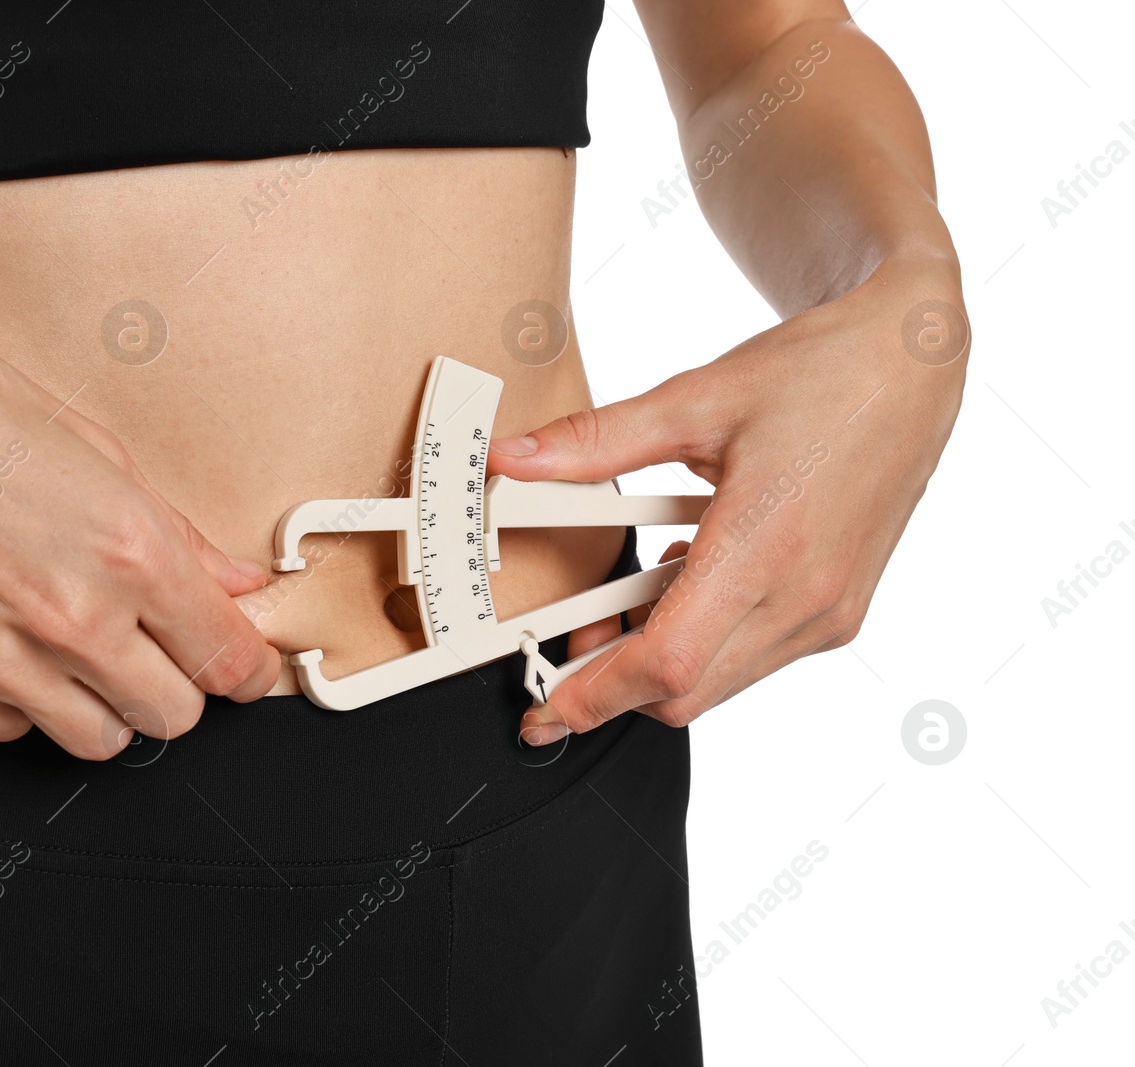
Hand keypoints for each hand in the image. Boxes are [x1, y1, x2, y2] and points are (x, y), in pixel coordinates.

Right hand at [0, 291, 280, 758]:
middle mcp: (73, 619)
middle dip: (175, 685)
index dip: (247, 669)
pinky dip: (18, 702)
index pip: (227, 660)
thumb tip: (235, 582)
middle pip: (173, 716)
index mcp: (130, 551)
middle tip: (152, 649)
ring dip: (102, 704)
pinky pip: (11, 732)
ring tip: (71, 648)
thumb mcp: (92, 447)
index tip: (242, 667)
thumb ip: (176, 532)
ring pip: (99, 740)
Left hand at [487, 256, 967, 742]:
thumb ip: (593, 443)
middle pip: (687, 695)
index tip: (545, 707)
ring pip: (720, 685)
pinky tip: (684, 582)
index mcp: (765, 546)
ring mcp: (830, 613)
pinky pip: (755, 659)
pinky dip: (704, 643)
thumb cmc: (818, 373)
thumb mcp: (694, 399)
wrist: (913, 363)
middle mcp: (806, 597)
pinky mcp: (841, 613)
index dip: (595, 695)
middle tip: (568, 643)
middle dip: (614, 687)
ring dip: (659, 665)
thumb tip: (511, 460)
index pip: (666, 664)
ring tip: (622, 605)